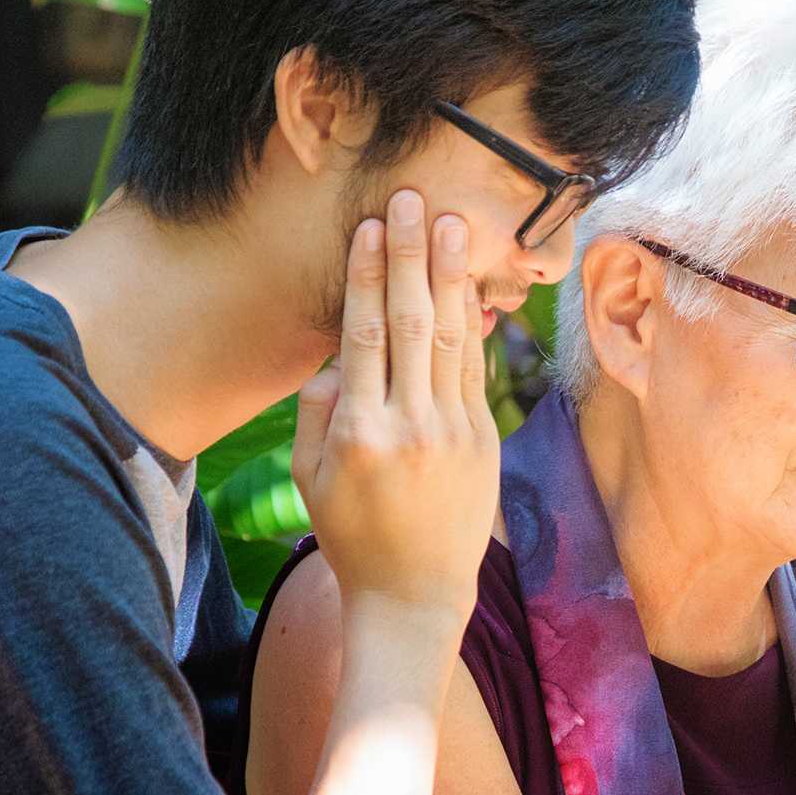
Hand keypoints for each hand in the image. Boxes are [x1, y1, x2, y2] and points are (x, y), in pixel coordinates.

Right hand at [292, 192, 497, 623]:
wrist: (414, 594)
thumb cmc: (350, 533)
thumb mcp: (311, 477)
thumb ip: (318, 410)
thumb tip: (341, 354)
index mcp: (359, 433)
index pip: (365, 336)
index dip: (369, 276)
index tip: (371, 228)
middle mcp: (410, 426)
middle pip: (414, 323)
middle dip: (412, 256)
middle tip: (414, 200)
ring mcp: (454, 433)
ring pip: (454, 339)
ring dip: (452, 277)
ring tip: (450, 226)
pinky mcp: (484, 440)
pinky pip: (476, 369)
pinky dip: (474, 323)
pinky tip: (470, 285)